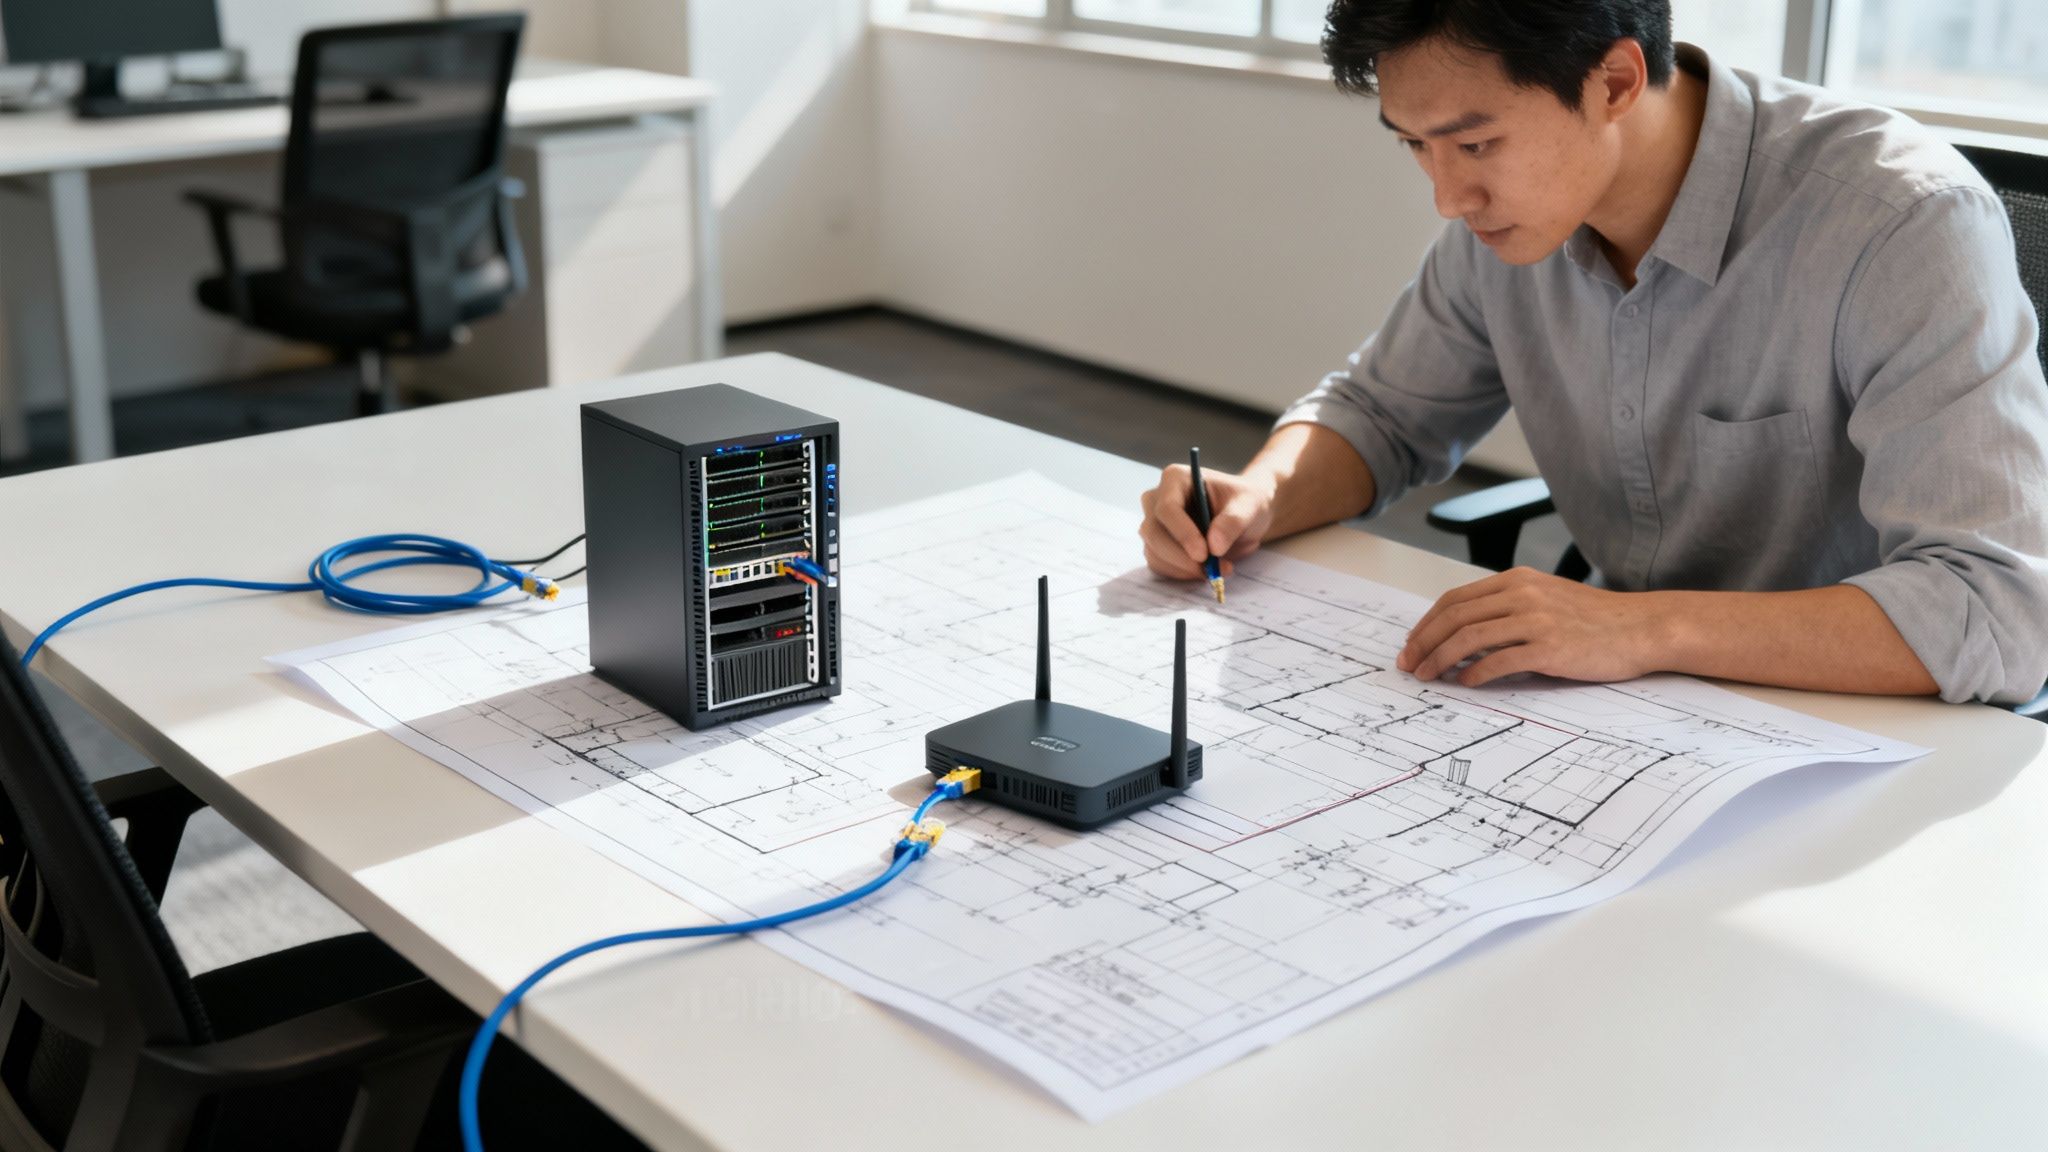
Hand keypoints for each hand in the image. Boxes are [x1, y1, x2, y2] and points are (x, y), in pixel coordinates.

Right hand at [1138, 464, 1275, 580]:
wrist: (1245, 516)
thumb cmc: (1245, 502)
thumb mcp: (1249, 505)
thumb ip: (1233, 521)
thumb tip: (1214, 546)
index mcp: (1175, 479)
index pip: (1167, 508)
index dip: (1182, 533)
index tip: (1203, 554)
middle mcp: (1157, 499)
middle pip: (1154, 532)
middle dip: (1181, 557)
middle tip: (1212, 570)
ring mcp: (1154, 523)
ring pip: (1154, 551)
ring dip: (1183, 568)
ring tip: (1218, 569)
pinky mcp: (1157, 545)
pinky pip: (1159, 564)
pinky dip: (1180, 574)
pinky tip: (1204, 571)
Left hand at [1396, 567, 1670, 686]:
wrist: (1642, 627)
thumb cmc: (1596, 619)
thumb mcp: (1547, 598)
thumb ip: (1509, 607)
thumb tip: (1467, 633)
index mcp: (1517, 580)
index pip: (1456, 599)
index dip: (1427, 622)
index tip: (1412, 643)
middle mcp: (1523, 594)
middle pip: (1455, 617)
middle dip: (1424, 642)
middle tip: (1408, 664)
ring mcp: (1536, 620)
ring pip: (1469, 638)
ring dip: (1440, 659)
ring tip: (1427, 676)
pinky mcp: (1549, 647)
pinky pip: (1499, 660)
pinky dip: (1475, 672)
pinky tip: (1464, 682)